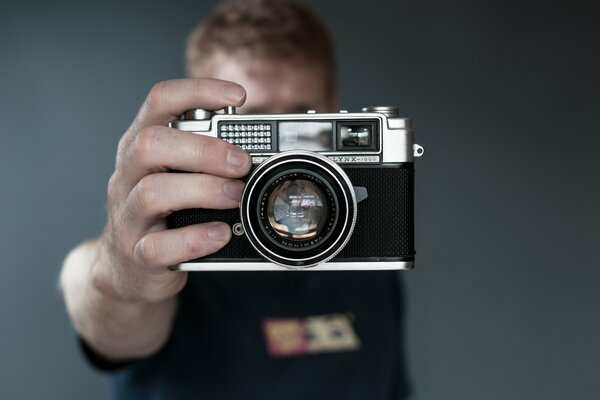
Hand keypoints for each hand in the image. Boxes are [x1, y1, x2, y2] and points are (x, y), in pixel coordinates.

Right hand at [93, 79, 250, 302]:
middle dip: (203, 149)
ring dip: (203, 190)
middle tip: (242, 163)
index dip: (197, 91)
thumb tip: (261, 147)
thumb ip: (207, 157)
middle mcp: (127, 175)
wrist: (127, 268)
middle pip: (150, 144)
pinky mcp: (137, 255)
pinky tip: (220, 233)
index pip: (160, 101)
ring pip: (151, 193)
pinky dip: (194, 238)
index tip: (238, 96)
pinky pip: (158, 246)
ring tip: (236, 196)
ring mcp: (128, 216)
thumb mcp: (177, 175)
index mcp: (141, 146)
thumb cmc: (162, 212)